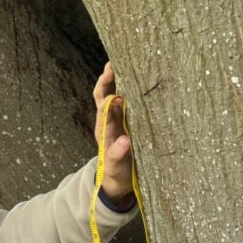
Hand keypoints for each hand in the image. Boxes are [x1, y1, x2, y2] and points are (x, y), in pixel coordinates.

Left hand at [93, 62, 132, 204]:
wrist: (118, 181)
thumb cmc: (117, 173)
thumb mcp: (117, 168)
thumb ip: (118, 155)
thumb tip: (124, 141)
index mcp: (105, 131)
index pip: (103, 109)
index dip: (108, 99)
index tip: (117, 94)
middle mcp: (109, 121)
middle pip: (104, 95)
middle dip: (107, 79)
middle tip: (114, 63)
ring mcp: (118, 120)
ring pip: (115, 94)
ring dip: (117, 79)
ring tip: (125, 61)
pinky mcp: (127, 122)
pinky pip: (127, 101)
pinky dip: (129, 88)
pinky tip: (139, 77)